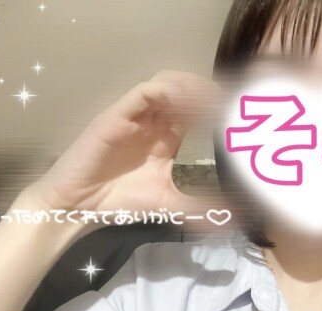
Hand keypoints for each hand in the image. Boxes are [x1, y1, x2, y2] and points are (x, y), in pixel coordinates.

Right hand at [29, 70, 224, 230]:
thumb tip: (236, 216)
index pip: (196, 109)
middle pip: (185, 89)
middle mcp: (153, 121)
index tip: (242, 114)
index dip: (218, 107)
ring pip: (166, 83)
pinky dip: (167, 92)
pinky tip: (185, 104)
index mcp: (167, 136)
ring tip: (212, 99)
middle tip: (232, 102)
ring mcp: (135, 115)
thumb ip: (201, 206)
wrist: (80, 208)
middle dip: (210, 92)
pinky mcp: (116, 115)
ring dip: (191, 87)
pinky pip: (144, 92)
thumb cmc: (121, 202)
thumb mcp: (170, 203)